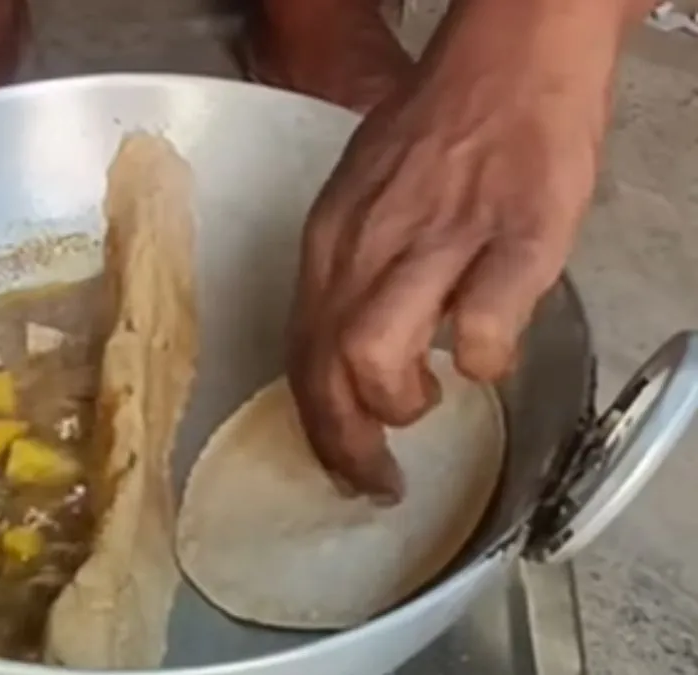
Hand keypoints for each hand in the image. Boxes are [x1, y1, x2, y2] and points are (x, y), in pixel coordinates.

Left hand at [286, 0, 623, 501]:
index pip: (300, 351)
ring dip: (397, 404)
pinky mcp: (511, 240)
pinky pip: (482, 327)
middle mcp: (365, 247)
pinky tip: (486, 355)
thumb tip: (351, 348)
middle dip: (344, 442)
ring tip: (423, 402)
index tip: (334, 460)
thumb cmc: (435, 129)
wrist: (505, 63)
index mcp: (329, 242)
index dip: (313, 420)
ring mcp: (436, 243)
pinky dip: (482, 359)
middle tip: (373, 480)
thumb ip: (350, 273)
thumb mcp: (361, 200)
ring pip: (376, 355)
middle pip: (326, 366)